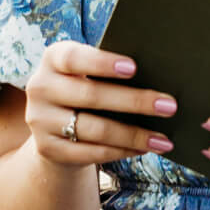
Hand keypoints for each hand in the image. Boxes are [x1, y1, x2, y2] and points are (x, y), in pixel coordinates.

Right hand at [25, 42, 177, 169]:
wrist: (54, 126)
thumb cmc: (85, 89)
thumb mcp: (88, 73)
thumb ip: (111, 71)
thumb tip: (159, 78)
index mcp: (53, 59)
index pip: (74, 57)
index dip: (102, 63)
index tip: (133, 67)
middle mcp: (41, 87)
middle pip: (91, 95)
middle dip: (134, 101)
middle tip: (169, 106)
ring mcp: (41, 121)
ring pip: (95, 129)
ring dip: (134, 135)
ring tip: (162, 139)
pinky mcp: (48, 149)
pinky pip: (91, 152)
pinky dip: (121, 151)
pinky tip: (143, 149)